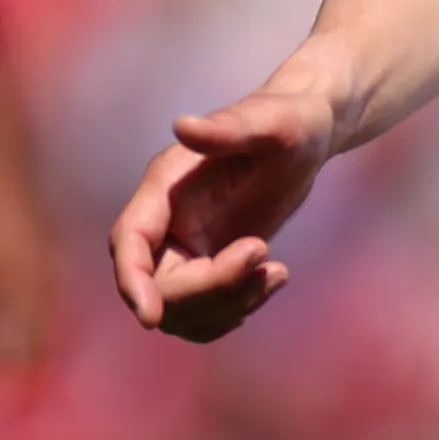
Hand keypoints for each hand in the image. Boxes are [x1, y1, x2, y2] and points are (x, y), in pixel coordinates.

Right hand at [112, 78, 339, 340]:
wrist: (309, 134)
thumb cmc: (293, 121)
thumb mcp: (271, 123)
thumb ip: (228, 129)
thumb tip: (183, 126)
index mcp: (166, 186)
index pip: (129, 243)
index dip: (132, 283)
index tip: (150, 318)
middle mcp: (166, 220)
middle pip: (157, 286)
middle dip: (209, 289)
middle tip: (263, 252)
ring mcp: (185, 247)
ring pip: (181, 310)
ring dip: (229, 305)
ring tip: (277, 271)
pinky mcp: (209, 266)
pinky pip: (206, 313)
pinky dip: (238, 309)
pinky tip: (275, 277)